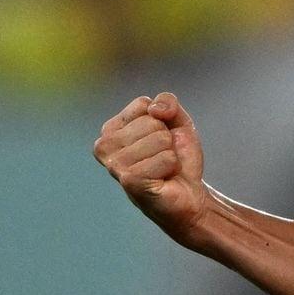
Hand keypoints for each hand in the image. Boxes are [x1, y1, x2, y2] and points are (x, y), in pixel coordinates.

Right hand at [93, 92, 208, 244]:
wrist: (188, 192)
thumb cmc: (177, 156)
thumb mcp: (177, 121)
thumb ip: (167, 102)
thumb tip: (154, 109)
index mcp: (111, 129)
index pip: (143, 104)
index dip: (163, 119)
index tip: (161, 138)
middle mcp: (105, 146)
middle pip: (152, 121)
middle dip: (167, 138)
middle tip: (163, 156)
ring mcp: (114, 165)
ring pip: (160, 139)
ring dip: (170, 153)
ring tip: (162, 168)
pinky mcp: (130, 181)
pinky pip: (165, 158)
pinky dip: (172, 166)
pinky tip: (163, 178)